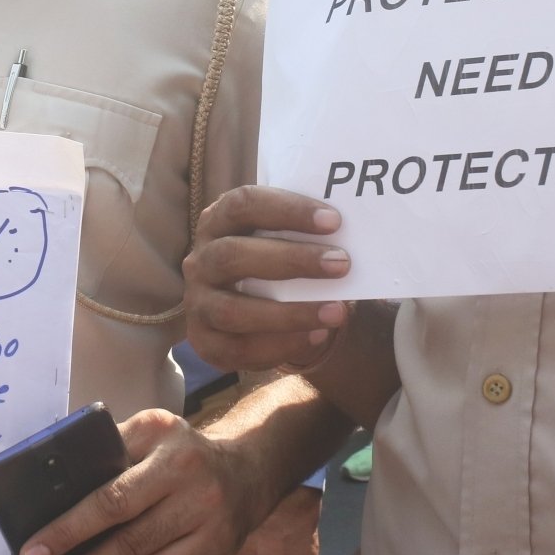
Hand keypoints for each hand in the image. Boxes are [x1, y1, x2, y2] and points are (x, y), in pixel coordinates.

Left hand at [18, 409, 263, 554]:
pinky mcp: (218, 544)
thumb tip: (60, 479)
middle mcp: (189, 474)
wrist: (248, 467)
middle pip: (125, 526)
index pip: (110, 490)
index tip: (36, 546)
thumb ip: (113, 445)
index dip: (71, 524)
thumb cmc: (184, 450)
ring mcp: (207, 513)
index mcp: (163, 438)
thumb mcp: (151, 429)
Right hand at [184, 186, 352, 373]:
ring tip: (337, 312)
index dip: (287, 210)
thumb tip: (356, 233)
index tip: (334, 221)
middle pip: (233, 255)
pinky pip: (237, 350)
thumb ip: (304, 235)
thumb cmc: (277, 263)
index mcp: (218, 221)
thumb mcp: (283, 240)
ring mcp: (198, 303)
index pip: (243, 204)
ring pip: (232, 310)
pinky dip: (280, 345)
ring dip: (289, 313)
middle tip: (341, 264)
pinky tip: (316, 337)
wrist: (257, 311)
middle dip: (291, 260)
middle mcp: (200, 260)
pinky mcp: (205, 342)